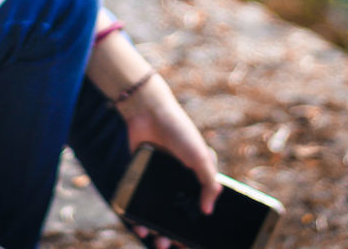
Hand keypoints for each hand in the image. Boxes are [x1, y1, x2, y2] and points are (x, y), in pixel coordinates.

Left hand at [117, 75, 221, 248]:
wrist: (149, 112)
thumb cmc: (180, 132)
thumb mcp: (201, 157)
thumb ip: (209, 182)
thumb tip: (208, 211)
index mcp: (195, 178)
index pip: (197, 207)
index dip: (195, 225)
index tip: (192, 242)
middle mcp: (176, 182)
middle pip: (176, 214)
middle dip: (174, 233)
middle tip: (171, 245)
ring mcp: (156, 181)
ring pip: (156, 212)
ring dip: (156, 230)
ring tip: (156, 241)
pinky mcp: (138, 177)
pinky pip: (137, 202)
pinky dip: (137, 217)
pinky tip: (138, 227)